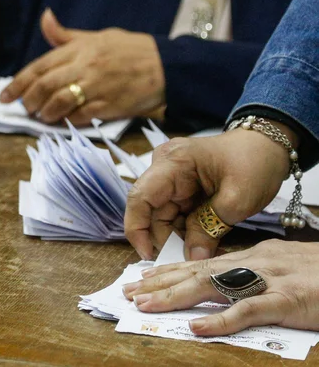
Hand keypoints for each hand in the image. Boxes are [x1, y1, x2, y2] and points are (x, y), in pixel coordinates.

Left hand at [0, 9, 165, 125]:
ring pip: (59, 102)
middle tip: (24, 108)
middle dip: (28, 100)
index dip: (18, 83)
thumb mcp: (97, 36)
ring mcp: (97, 87)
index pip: (40, 66)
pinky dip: (67, 121)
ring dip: (45, 113)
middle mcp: (85, 66)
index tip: (4, 96)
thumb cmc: (129, 50)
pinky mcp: (109, 105)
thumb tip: (45, 18)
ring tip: (41, 116)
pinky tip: (62, 122)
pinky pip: (80, 116)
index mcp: (80, 48)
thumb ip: (66, 35)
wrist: (166, 66)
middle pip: (45, 85)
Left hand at [121, 240, 318, 335]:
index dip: (169, 271)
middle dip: (161, 283)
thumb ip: (254, 274)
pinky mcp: (288, 299)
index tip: (142, 278)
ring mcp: (270, 279)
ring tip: (147, 304)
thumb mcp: (284, 269)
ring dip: (176, 296)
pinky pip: (249, 310)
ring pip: (212, 285)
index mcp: (253, 256)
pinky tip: (197, 327)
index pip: (201, 262)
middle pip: (197, 271)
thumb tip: (225, 282)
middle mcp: (254, 263)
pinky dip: (221, 319)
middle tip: (130, 293)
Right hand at [125, 126, 294, 260]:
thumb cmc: (256, 162)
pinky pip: (177, 216)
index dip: (137, 229)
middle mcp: (165, 169)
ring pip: (164, 218)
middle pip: (151, 212)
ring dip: (179, 239)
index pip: (140, 197)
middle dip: (165, 239)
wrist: (271, 147)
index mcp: (173, 163)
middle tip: (187, 262)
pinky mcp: (182, 189)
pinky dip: (188, 232)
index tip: (149, 255)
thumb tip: (192, 258)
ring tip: (203, 253)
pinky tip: (204, 243)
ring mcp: (173, 180)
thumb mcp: (237, 199)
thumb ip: (210, 229)